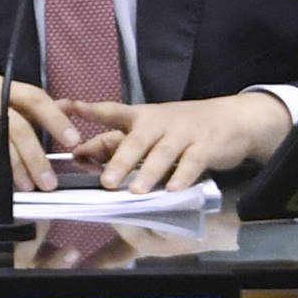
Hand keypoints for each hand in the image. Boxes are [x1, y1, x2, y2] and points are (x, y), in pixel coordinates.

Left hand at [62, 93, 292, 193]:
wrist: (231, 118)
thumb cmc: (182, 127)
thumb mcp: (151, 128)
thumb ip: (118, 141)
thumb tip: (80, 154)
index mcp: (143, 116)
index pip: (112, 111)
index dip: (89, 109)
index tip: (66, 107)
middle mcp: (160, 122)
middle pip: (137, 140)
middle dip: (120, 161)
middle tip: (106, 181)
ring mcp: (184, 133)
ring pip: (164, 153)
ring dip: (149, 172)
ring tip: (136, 190)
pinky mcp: (206, 145)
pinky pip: (192, 161)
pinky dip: (183, 176)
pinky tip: (173, 189)